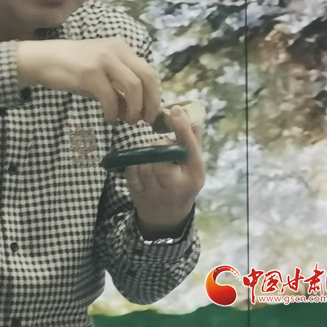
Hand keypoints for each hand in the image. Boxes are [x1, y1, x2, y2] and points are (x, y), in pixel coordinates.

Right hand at [16, 38, 160, 125]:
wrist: (42, 59)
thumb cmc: (71, 67)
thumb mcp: (100, 71)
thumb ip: (118, 85)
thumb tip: (135, 108)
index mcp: (122, 48)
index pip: (149, 71)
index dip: (154, 95)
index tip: (150, 112)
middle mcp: (116, 50)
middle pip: (146, 78)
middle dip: (149, 103)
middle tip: (144, 120)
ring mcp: (102, 60)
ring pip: (132, 87)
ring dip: (133, 108)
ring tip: (127, 121)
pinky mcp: (89, 73)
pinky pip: (110, 97)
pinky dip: (113, 112)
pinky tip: (109, 118)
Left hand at [125, 104, 205, 231]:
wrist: (167, 216)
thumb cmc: (183, 183)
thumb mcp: (194, 165)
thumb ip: (192, 140)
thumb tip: (189, 112)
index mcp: (195, 174)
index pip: (189, 148)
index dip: (182, 128)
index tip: (175, 110)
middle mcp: (177, 184)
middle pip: (161, 154)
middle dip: (158, 146)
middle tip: (160, 147)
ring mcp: (156, 191)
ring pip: (144, 161)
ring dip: (144, 154)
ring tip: (151, 157)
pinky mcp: (138, 193)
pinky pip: (131, 170)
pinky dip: (134, 164)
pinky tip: (141, 166)